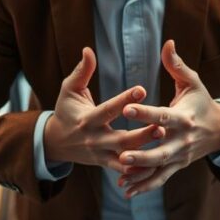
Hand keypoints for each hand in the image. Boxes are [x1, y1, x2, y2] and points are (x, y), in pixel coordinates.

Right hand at [44, 47, 164, 174]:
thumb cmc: (66, 111)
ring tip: (163, 140)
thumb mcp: (69, 90)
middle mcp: (95, 139)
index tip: (142, 88)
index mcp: (88, 120)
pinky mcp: (106, 163)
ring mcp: (101, 154)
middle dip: (141, 135)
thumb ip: (81, 71)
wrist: (56, 143)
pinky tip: (158, 163)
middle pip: (121, 140)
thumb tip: (88, 50)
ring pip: (126, 157)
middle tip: (161, 125)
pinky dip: (140, 169)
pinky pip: (125, 169)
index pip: (108, 109)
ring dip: (145, 153)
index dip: (124, 99)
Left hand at [117, 40, 219, 196]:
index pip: (162, 115)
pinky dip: (145, 185)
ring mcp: (180, 156)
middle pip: (161, 150)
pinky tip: (126, 190)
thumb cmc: (201, 102)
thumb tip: (167, 42)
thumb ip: (177, 65)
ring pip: (160, 168)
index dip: (144, 112)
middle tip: (123, 154)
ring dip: (141, 174)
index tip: (126, 108)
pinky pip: (160, 178)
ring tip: (121, 176)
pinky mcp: (177, 166)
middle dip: (143, 154)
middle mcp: (182, 140)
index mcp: (183, 117)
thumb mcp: (192, 82)